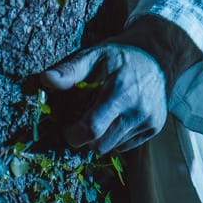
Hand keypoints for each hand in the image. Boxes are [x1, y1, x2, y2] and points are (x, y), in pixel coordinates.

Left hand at [41, 41, 167, 153]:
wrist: (158, 55)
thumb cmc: (120, 55)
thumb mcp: (95, 55)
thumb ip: (71, 70)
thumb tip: (45, 79)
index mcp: (120, 90)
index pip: (92, 128)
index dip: (74, 134)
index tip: (68, 128)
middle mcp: (138, 109)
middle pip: (100, 144)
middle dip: (86, 138)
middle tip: (83, 120)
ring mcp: (149, 119)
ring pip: (113, 147)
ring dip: (102, 138)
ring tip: (103, 115)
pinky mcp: (155, 126)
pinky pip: (126, 145)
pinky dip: (116, 136)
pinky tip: (118, 116)